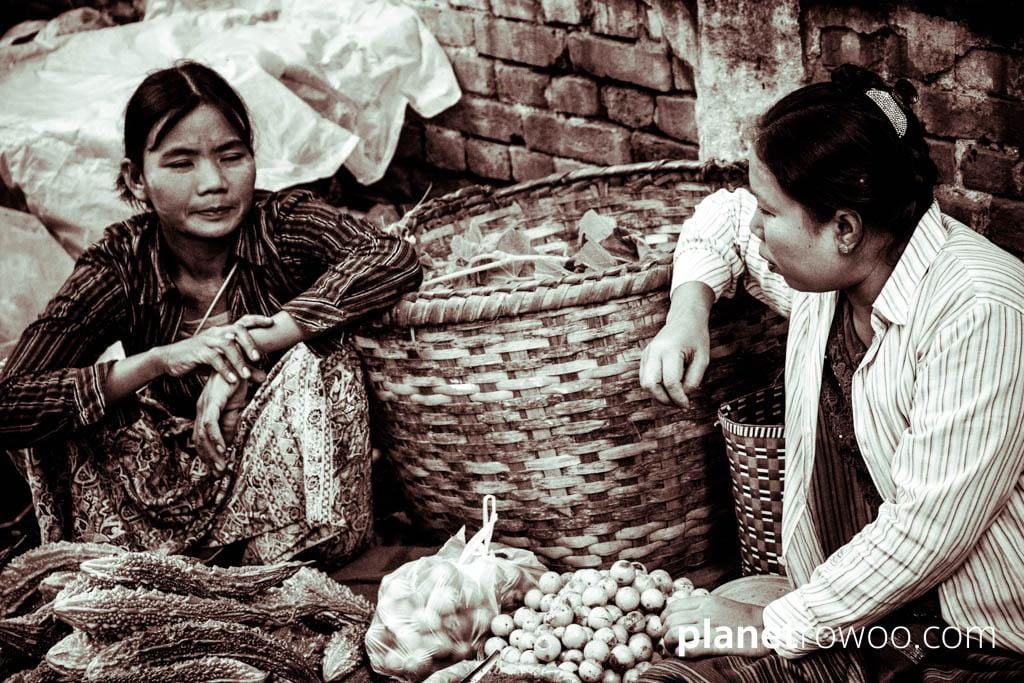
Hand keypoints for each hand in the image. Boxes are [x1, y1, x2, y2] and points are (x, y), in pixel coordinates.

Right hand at [159, 314, 273, 384]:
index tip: (271, 322)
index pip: (242, 322)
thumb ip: (243, 368)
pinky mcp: (198, 351)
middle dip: (250, 343)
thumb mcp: (223, 364)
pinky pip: (214, 358)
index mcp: (224, 332)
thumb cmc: (199, 360)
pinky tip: (232, 379)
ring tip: (246, 375)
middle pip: (237, 330)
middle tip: (258, 358)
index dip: (257, 320)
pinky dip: (224, 369)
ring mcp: (207, 340)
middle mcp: (216, 333)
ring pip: (227, 344)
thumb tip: (263, 377)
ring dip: (238, 360)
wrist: (170, 359)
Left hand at [193, 367, 264, 471]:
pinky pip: (210, 424)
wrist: (240, 362)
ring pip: (203, 436)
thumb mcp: (235, 407)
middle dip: (208, 459)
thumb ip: (231, 424)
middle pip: (199, 440)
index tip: (216, 469)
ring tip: (222, 466)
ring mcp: (205, 406)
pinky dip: (215, 438)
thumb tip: (229, 443)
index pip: (201, 438)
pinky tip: (222, 449)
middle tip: (219, 474)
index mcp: (205, 411)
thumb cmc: (238, 382)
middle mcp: (202, 410)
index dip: (207, 454)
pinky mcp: (212, 402)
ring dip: (212, 453)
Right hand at [639, 314, 709, 407]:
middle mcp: (654, 351)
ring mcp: (647, 353)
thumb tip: (683, 395)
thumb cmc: (696, 337)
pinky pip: (645, 378)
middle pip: (651, 385)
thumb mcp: (703, 358)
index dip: (679, 398)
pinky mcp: (644, 357)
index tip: (687, 405)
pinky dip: (655, 387)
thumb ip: (694, 379)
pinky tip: (668, 388)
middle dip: (665, 400)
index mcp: (670, 350)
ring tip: (674, 397)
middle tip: (679, 403)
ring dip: (658, 395)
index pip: (670, 382)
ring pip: (645, 384)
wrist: (685, 319)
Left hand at [661, 594, 768, 657]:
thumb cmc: (745, 618)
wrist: (768, 627)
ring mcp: (709, 628)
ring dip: (669, 643)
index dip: (663, 618)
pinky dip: (680, 652)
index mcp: (705, 601)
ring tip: (672, 649)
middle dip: (663, 632)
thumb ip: (702, 607)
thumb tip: (684, 614)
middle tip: (666, 640)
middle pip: (670, 620)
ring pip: (674, 633)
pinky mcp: (715, 644)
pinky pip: (688, 648)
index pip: (672, 606)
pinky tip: (681, 655)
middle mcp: (704, 612)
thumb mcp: (721, 604)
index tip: (664, 626)